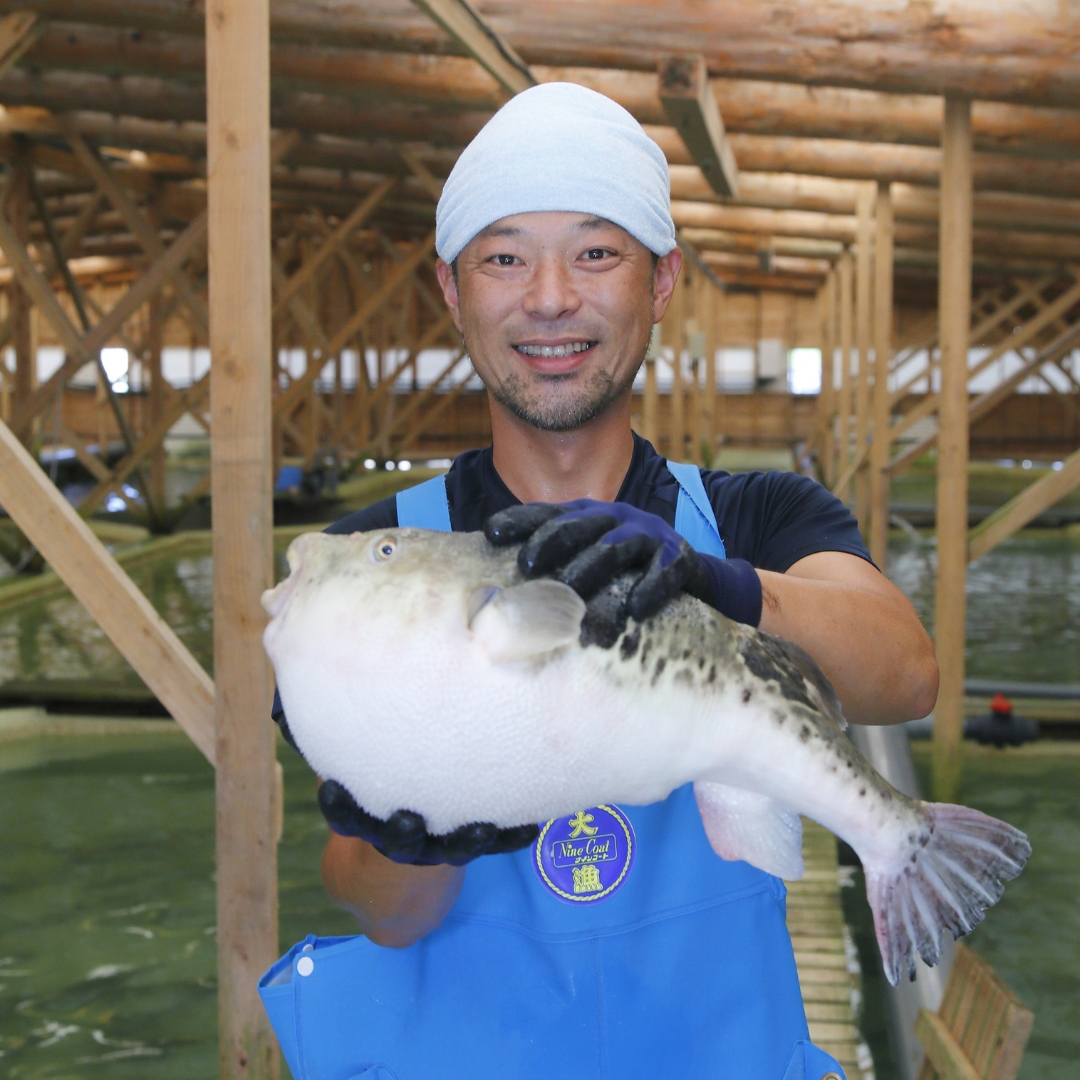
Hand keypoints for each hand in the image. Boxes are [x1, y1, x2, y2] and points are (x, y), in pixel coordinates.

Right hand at [275, 691, 538, 865]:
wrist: (411, 838)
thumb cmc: (384, 769)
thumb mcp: (357, 755)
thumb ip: (338, 724)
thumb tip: (301, 675)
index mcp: (367, 814)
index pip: (345, 815)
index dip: (340, 807)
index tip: (334, 791)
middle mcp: (403, 833)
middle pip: (398, 840)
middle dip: (402, 832)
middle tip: (406, 819)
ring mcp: (440, 841)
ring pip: (452, 846)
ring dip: (465, 839)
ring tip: (479, 828)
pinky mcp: (476, 837)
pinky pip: (498, 841)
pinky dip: (512, 834)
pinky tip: (529, 825)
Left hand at [485, 499, 761, 630]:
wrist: (693, 576)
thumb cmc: (626, 574)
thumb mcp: (589, 563)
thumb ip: (555, 568)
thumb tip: (499, 594)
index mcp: (589, 516)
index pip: (549, 514)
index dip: (520, 521)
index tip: (490, 533)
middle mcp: (616, 518)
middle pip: (579, 525)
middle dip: (550, 542)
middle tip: (525, 566)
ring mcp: (649, 535)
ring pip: (615, 546)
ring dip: (591, 566)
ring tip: (568, 589)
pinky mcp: (680, 557)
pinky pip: (665, 570)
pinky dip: (650, 588)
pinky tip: (635, 609)